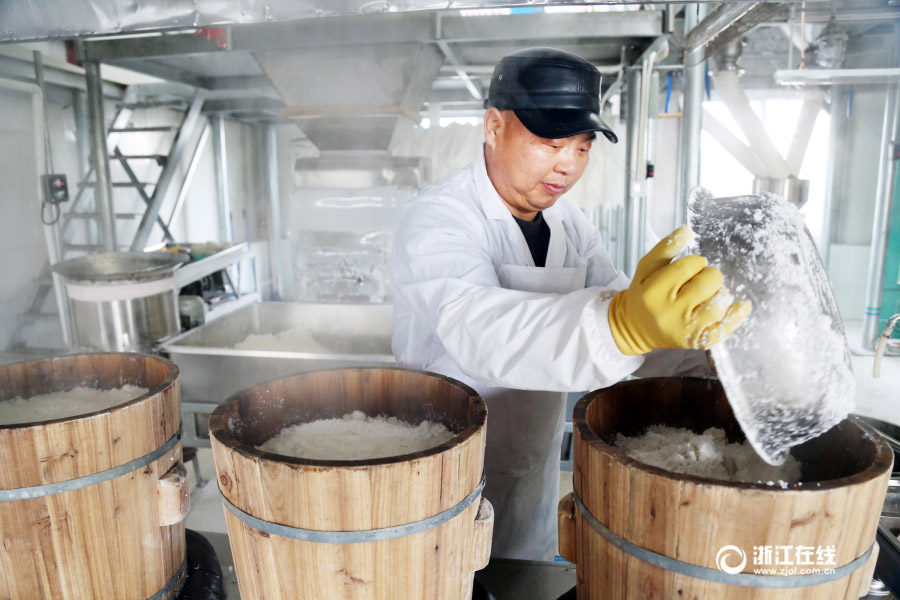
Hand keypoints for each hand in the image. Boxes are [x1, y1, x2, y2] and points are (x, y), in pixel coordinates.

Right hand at [608, 226, 751, 355]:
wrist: (634, 328)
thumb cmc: (643, 294)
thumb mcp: (646, 268)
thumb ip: (665, 248)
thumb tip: (687, 230)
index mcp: (654, 291)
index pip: (689, 266)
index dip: (696, 262)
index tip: (692, 266)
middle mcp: (669, 312)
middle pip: (708, 282)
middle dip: (710, 275)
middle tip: (702, 279)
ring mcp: (684, 329)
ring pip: (718, 304)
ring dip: (719, 293)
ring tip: (710, 293)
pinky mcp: (696, 341)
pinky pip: (723, 329)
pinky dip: (736, 316)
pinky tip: (742, 305)